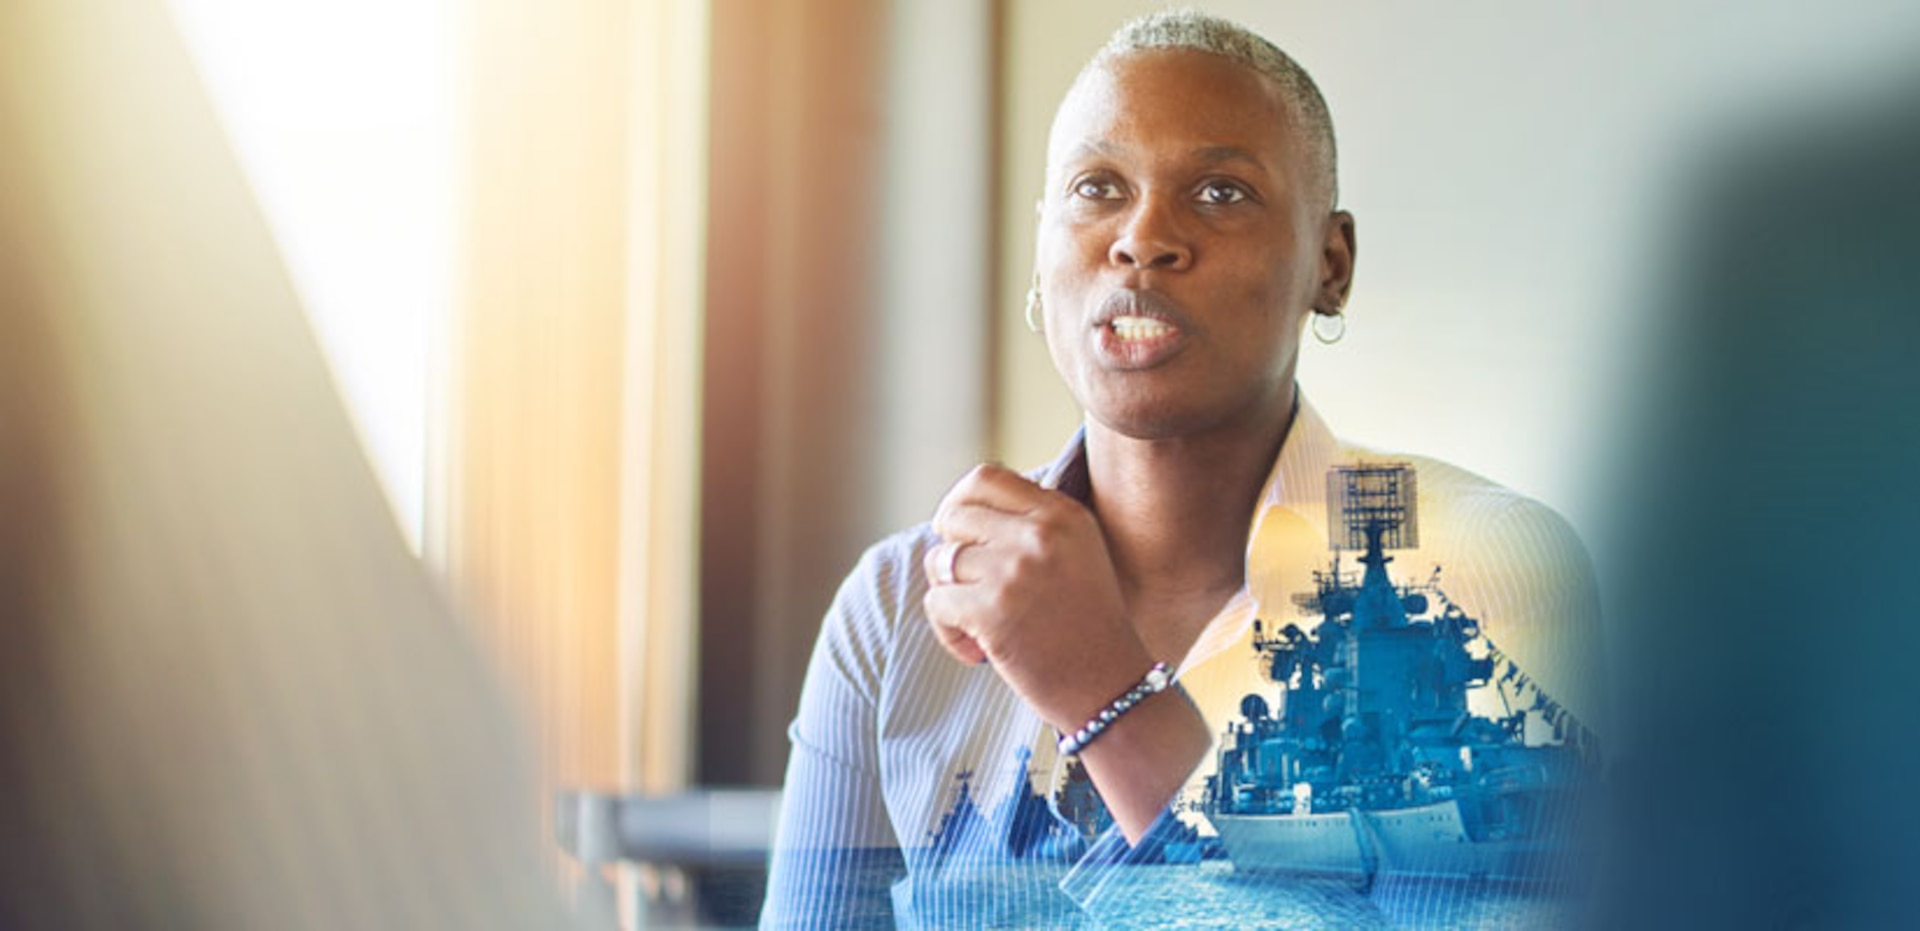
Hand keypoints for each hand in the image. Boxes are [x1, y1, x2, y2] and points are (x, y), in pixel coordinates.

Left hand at [921, 463, 1153, 731]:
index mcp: (1062, 513)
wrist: (1111, 689)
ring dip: (950, 596)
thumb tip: (958, 510)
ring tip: (978, 627)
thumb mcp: (1076, 555)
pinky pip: (936, 602)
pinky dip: (948, 632)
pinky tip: (978, 651)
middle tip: (969, 588)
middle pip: (953, 515)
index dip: (959, 503)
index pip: (985, 478)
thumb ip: (1030, 525)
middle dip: (950, 553)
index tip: (960, 535)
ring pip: (940, 561)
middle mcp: (1039, 533)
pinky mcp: (992, 609)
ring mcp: (1014, 569)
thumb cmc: (1087, 628)